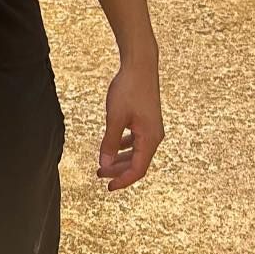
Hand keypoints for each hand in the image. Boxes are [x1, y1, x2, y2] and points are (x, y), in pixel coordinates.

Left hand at [97, 61, 164, 193]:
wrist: (140, 65)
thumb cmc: (128, 89)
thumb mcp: (115, 118)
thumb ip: (110, 142)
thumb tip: (105, 164)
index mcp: (150, 138)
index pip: (138, 169)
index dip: (123, 180)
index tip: (108, 187)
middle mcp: (154, 136)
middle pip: (137, 163)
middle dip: (118, 171)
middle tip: (99, 175)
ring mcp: (152, 128)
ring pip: (137, 152)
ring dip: (120, 159)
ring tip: (103, 164)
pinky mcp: (147, 120)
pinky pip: (136, 140)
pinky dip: (124, 146)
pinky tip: (113, 145)